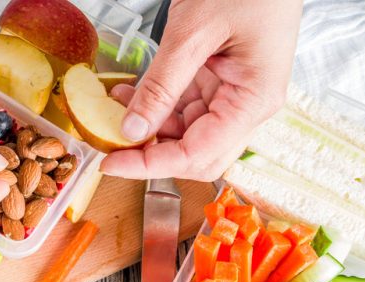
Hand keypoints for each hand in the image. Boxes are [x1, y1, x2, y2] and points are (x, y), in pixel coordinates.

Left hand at [101, 0, 302, 180]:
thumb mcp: (193, 31)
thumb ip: (162, 84)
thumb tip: (132, 130)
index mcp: (253, 101)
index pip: (197, 155)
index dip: (151, 165)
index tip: (112, 163)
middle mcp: (248, 105)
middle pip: (196, 155)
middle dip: (152, 155)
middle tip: (111, 146)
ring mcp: (235, 93)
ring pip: (187, 134)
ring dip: (149, 130)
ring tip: (113, 112)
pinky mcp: (222, 80)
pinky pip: (186, 107)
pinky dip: (156, 107)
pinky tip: (130, 97)